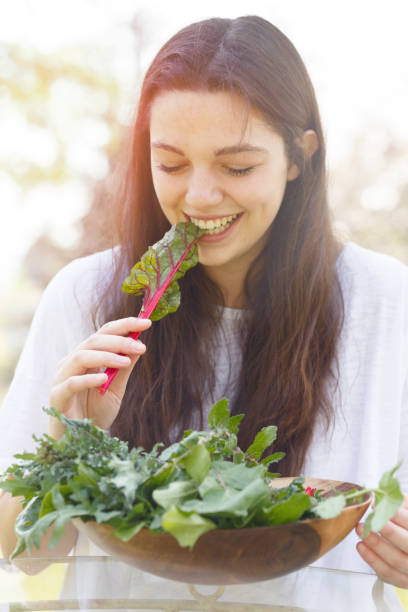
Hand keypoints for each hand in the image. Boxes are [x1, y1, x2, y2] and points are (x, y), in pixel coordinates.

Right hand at [49, 317, 150, 432]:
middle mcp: (71, 363)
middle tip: (141, 347)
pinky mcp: (56, 397)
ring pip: (81, 356)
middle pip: (93, 341)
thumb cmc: (95, 414)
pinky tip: (104, 379)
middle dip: (119, 341)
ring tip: (126, 361)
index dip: (124, 326)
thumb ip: (123, 368)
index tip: (146, 323)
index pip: (103, 334)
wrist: (79, 444)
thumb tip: (139, 345)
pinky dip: (88, 379)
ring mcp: (61, 379)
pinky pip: (71, 383)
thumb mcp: (115, 389)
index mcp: (85, 358)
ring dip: (106, 356)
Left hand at [355, 493, 407, 586]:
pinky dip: (372, 560)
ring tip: (361, 530)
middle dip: (388, 531)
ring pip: (396, 561)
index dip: (400, 516)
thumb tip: (383, 499)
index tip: (383, 507)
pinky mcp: (403, 580)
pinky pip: (387, 573)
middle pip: (407, 544)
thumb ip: (402, 504)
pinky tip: (361, 546)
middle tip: (372, 520)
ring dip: (376, 545)